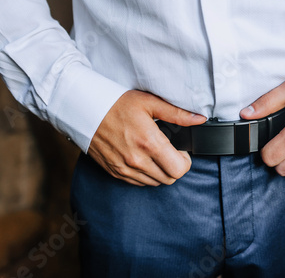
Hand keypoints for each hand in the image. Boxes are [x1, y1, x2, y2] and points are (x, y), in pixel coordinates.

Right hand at [88, 90, 206, 185]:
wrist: (85, 110)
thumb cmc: (117, 104)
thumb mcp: (149, 102)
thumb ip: (177, 113)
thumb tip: (200, 119)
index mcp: (149, 143)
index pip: (179, 169)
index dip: (185, 161)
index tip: (180, 150)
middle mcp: (137, 160)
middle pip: (169, 179)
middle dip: (174, 167)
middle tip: (169, 151)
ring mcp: (124, 169)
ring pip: (154, 183)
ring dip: (160, 171)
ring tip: (154, 153)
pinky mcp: (114, 172)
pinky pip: (138, 183)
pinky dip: (145, 174)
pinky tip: (142, 157)